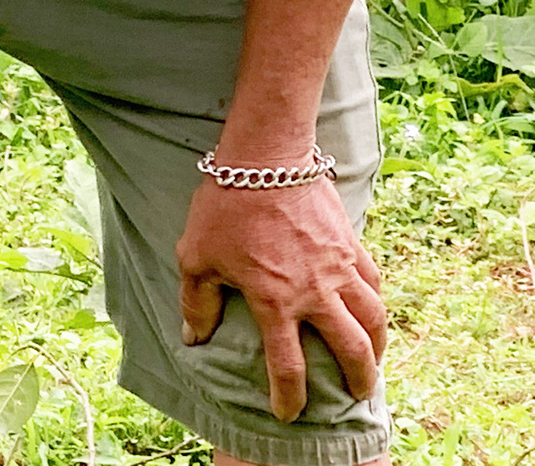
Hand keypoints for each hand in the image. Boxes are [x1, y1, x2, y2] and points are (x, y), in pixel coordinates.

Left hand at [177, 174, 387, 420]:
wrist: (265, 157)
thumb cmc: (224, 206)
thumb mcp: (195, 255)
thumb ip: (197, 301)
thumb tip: (194, 338)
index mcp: (275, 301)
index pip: (288, 368)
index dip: (289, 398)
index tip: (287, 414)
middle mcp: (315, 292)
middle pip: (351, 351)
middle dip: (357, 381)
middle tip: (354, 395)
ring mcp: (340, 269)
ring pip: (374, 320)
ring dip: (378, 347)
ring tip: (374, 361)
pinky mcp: (352, 245)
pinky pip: (374, 284)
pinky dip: (377, 305)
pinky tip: (373, 312)